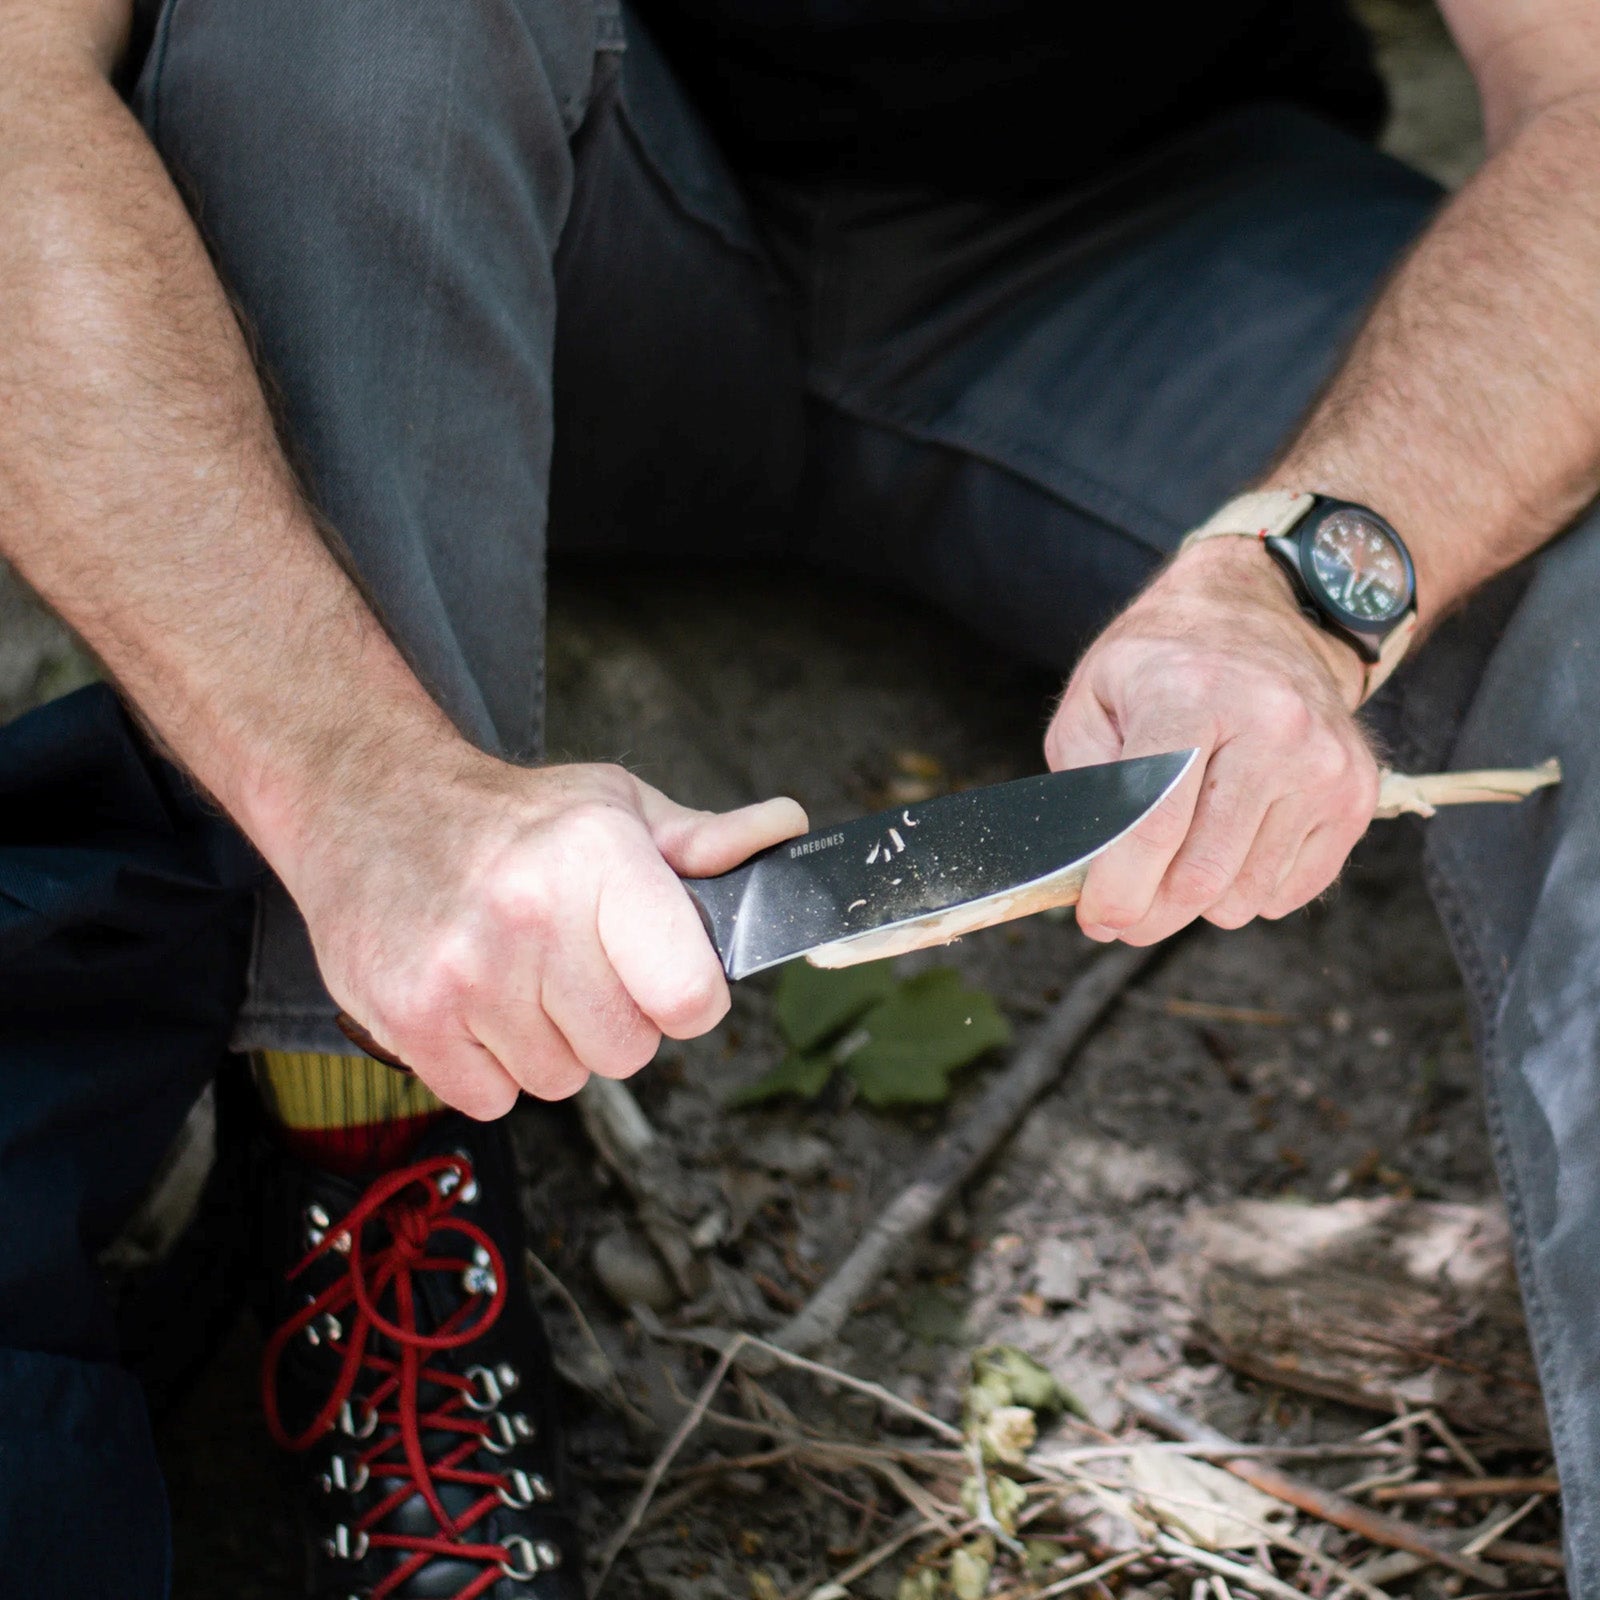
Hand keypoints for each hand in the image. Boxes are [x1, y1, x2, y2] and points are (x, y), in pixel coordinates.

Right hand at [276, 754, 806, 1117]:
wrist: (369, 805)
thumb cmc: (510, 818)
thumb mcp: (615, 806)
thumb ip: (704, 841)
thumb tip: (787, 834)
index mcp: (599, 858)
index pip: (690, 996)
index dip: (688, 998)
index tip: (667, 977)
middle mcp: (532, 914)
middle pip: (628, 1051)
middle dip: (613, 1018)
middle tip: (574, 963)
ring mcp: (466, 972)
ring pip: (561, 1080)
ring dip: (548, 1042)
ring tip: (517, 973)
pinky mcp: (412, 1018)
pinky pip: (495, 1099)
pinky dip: (491, 1066)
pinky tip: (476, 1001)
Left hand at [1045, 537, 1378, 945]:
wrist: (1266, 615)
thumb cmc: (1165, 664)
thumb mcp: (1094, 698)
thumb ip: (1083, 784)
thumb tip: (1087, 871)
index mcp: (1193, 695)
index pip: (1156, 821)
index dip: (1119, 888)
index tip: (1096, 920)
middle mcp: (1272, 726)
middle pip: (1203, 872)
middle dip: (1150, 913)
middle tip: (1123, 914)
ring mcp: (1323, 763)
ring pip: (1246, 894)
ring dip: (1198, 902)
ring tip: (1175, 861)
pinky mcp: (1356, 793)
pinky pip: (1290, 891)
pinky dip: (1248, 889)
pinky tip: (1228, 845)